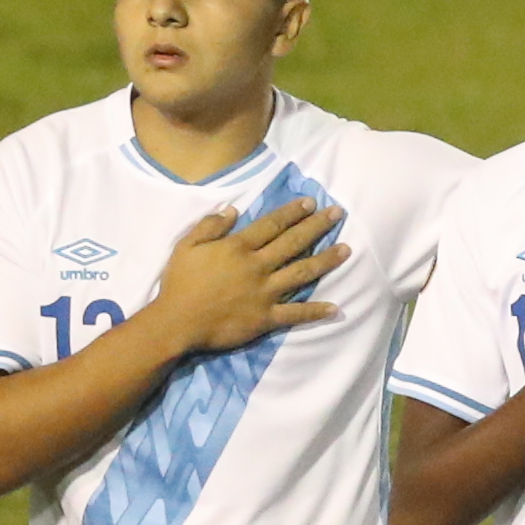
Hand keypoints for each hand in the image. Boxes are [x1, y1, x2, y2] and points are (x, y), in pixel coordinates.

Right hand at [149, 193, 343, 349]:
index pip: (272, 225)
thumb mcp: (186, 247)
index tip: (311, 202)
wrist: (177, 322)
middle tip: (338, 214)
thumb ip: (209, 226)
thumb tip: (233, 209)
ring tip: (347, 249)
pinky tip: (336, 307)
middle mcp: (257, 267)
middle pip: (293, 243)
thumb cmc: (179, 283)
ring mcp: (265, 292)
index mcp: (238, 248)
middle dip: (317, 227)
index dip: (293, 212)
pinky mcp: (266, 317)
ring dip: (326, 260)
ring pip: (302, 273)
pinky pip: (295, 313)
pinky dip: (316, 311)